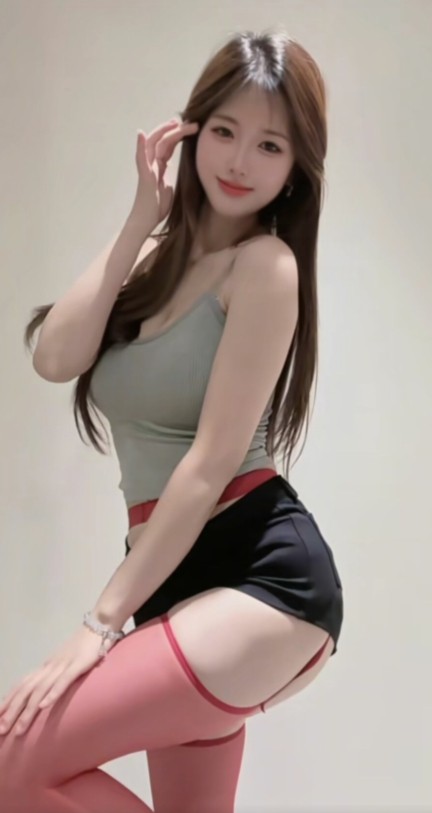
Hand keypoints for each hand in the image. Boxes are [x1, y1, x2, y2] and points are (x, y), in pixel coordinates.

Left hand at [0, 625, 116, 736]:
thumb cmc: (85, 645)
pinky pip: (64, 680)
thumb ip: (57, 676)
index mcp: (46, 666)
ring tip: (19, 729)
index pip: (22, 684)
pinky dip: (53, 693)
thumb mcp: (66, 662)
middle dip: (12, 711)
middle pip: (26, 690)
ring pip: (41, 689)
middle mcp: (50, 666)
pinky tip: (44, 706)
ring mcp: (63, 665)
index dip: (8, 700)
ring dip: (28, 710)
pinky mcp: (78, 664)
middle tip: (2, 730)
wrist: (100, 624)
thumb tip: (47, 693)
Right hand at [132, 117, 199, 229]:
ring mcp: (147, 169)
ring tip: (175, 123)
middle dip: (173, 129)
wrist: (146, 222)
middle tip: (187, 121)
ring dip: (163, 132)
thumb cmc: (156, 208)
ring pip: (153, 145)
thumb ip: (170, 179)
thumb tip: (175, 176)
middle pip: (160, 141)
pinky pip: (141, 159)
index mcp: (159, 167)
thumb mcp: (169, 190)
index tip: (186, 126)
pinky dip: (140, 146)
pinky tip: (141, 134)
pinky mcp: (144, 177)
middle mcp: (152, 165)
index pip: (166, 145)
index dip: (175, 134)